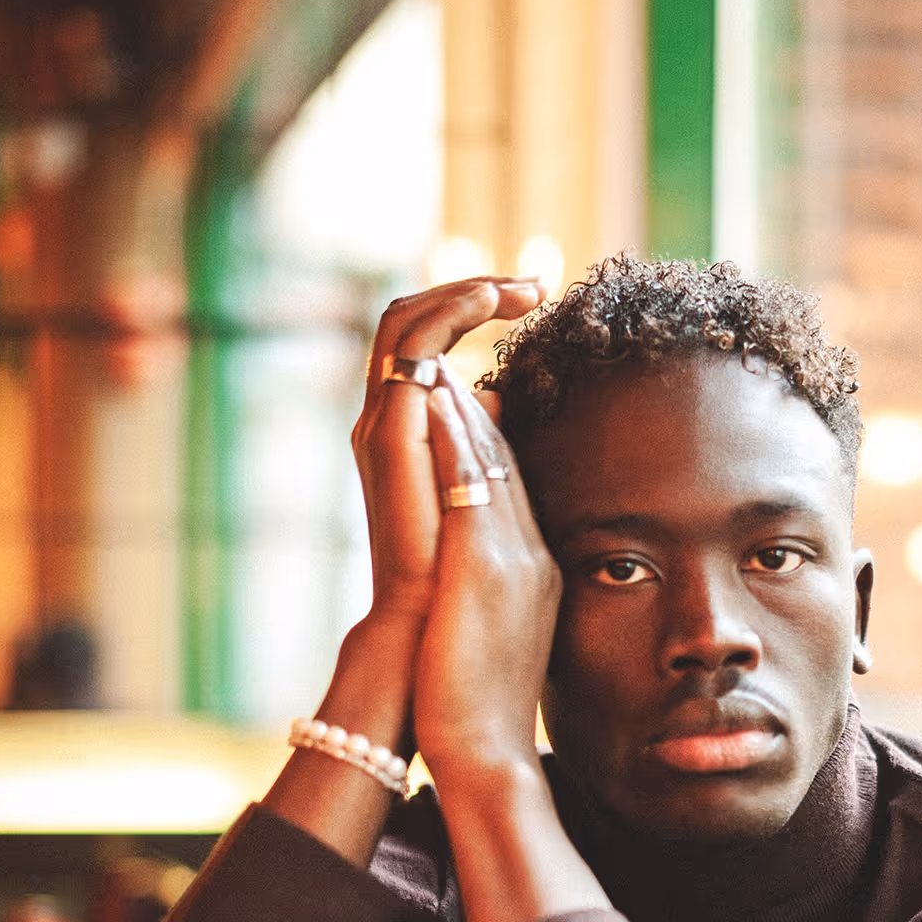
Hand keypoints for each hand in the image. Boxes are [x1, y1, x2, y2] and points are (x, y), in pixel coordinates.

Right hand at [352, 277, 541, 623]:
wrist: (428, 635)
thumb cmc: (459, 586)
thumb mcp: (484, 494)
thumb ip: (483, 443)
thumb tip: (501, 395)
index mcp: (412, 435)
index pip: (434, 347)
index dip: (477, 314)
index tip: (536, 299)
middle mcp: (390, 422)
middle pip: (414, 321)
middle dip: (472, 291)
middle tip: (533, 285)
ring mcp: (385, 426)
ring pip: (407, 320)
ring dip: (465, 291)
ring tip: (521, 288)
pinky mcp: (390, 434)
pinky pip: (413, 348)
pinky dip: (451, 314)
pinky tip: (495, 304)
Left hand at [411, 361, 561, 782]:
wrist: (489, 752)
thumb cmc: (483, 707)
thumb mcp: (493, 637)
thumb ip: (490, 591)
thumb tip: (468, 560)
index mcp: (534, 571)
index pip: (511, 486)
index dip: (487, 436)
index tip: (465, 398)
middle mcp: (530, 555)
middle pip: (505, 463)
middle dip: (479, 408)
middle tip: (454, 362)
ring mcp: (511, 558)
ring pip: (491, 461)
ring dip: (464, 405)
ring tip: (440, 357)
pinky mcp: (483, 568)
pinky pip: (472, 483)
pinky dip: (455, 434)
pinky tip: (434, 399)